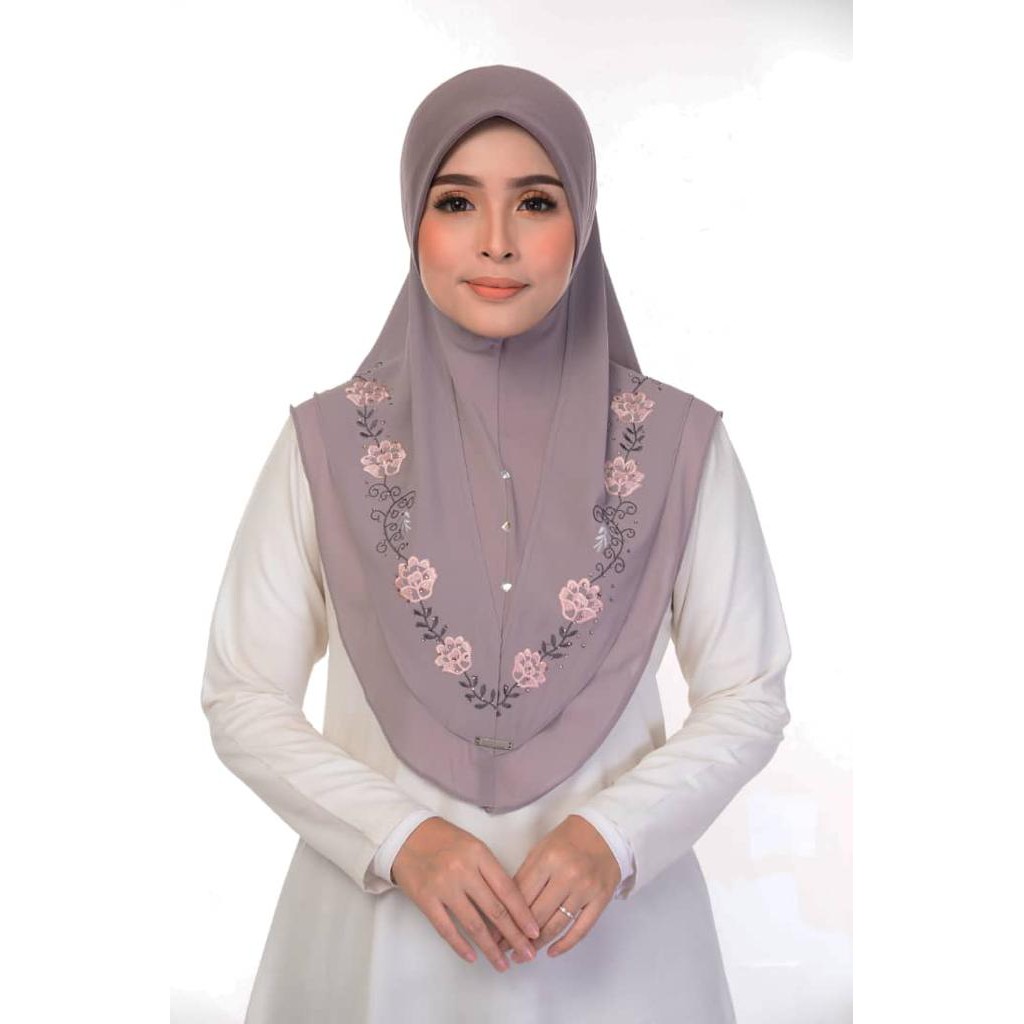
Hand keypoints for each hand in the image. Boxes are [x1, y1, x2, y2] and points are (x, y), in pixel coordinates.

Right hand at [390, 816, 541, 972]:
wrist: (405, 835)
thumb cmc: (443, 840)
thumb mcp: (473, 846)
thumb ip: (490, 871)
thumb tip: (510, 904)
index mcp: (479, 854)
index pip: (507, 889)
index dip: (523, 914)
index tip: (534, 931)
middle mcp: (463, 870)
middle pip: (495, 910)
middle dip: (514, 936)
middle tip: (528, 954)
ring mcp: (444, 886)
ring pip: (473, 924)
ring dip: (490, 948)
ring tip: (503, 964)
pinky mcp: (426, 900)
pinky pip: (447, 929)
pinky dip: (461, 946)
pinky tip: (473, 957)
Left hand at [489, 814, 621, 961]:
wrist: (605, 833)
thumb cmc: (568, 840)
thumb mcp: (541, 849)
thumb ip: (525, 876)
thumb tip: (506, 907)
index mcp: (548, 859)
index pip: (521, 896)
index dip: (505, 918)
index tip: (495, 934)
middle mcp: (567, 875)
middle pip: (537, 914)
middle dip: (518, 936)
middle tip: (505, 949)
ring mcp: (585, 889)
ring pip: (557, 925)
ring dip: (538, 944)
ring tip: (524, 954)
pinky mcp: (600, 900)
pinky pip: (581, 929)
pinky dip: (565, 944)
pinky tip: (552, 952)